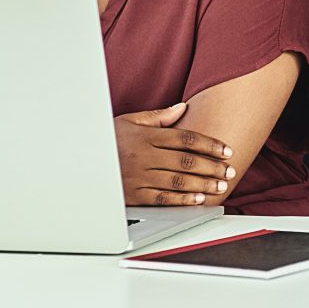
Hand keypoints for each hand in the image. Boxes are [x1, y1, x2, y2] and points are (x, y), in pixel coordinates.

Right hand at [115, 103, 236, 206]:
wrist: (78, 159)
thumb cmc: (106, 139)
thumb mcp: (128, 121)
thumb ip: (158, 117)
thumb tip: (182, 108)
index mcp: (145, 135)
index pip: (185, 138)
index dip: (209, 144)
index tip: (225, 150)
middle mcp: (143, 156)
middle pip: (186, 160)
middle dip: (212, 166)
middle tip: (229, 170)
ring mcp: (138, 177)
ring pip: (178, 180)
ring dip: (203, 183)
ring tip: (220, 185)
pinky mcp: (133, 196)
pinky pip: (162, 198)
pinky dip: (182, 199)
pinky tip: (198, 199)